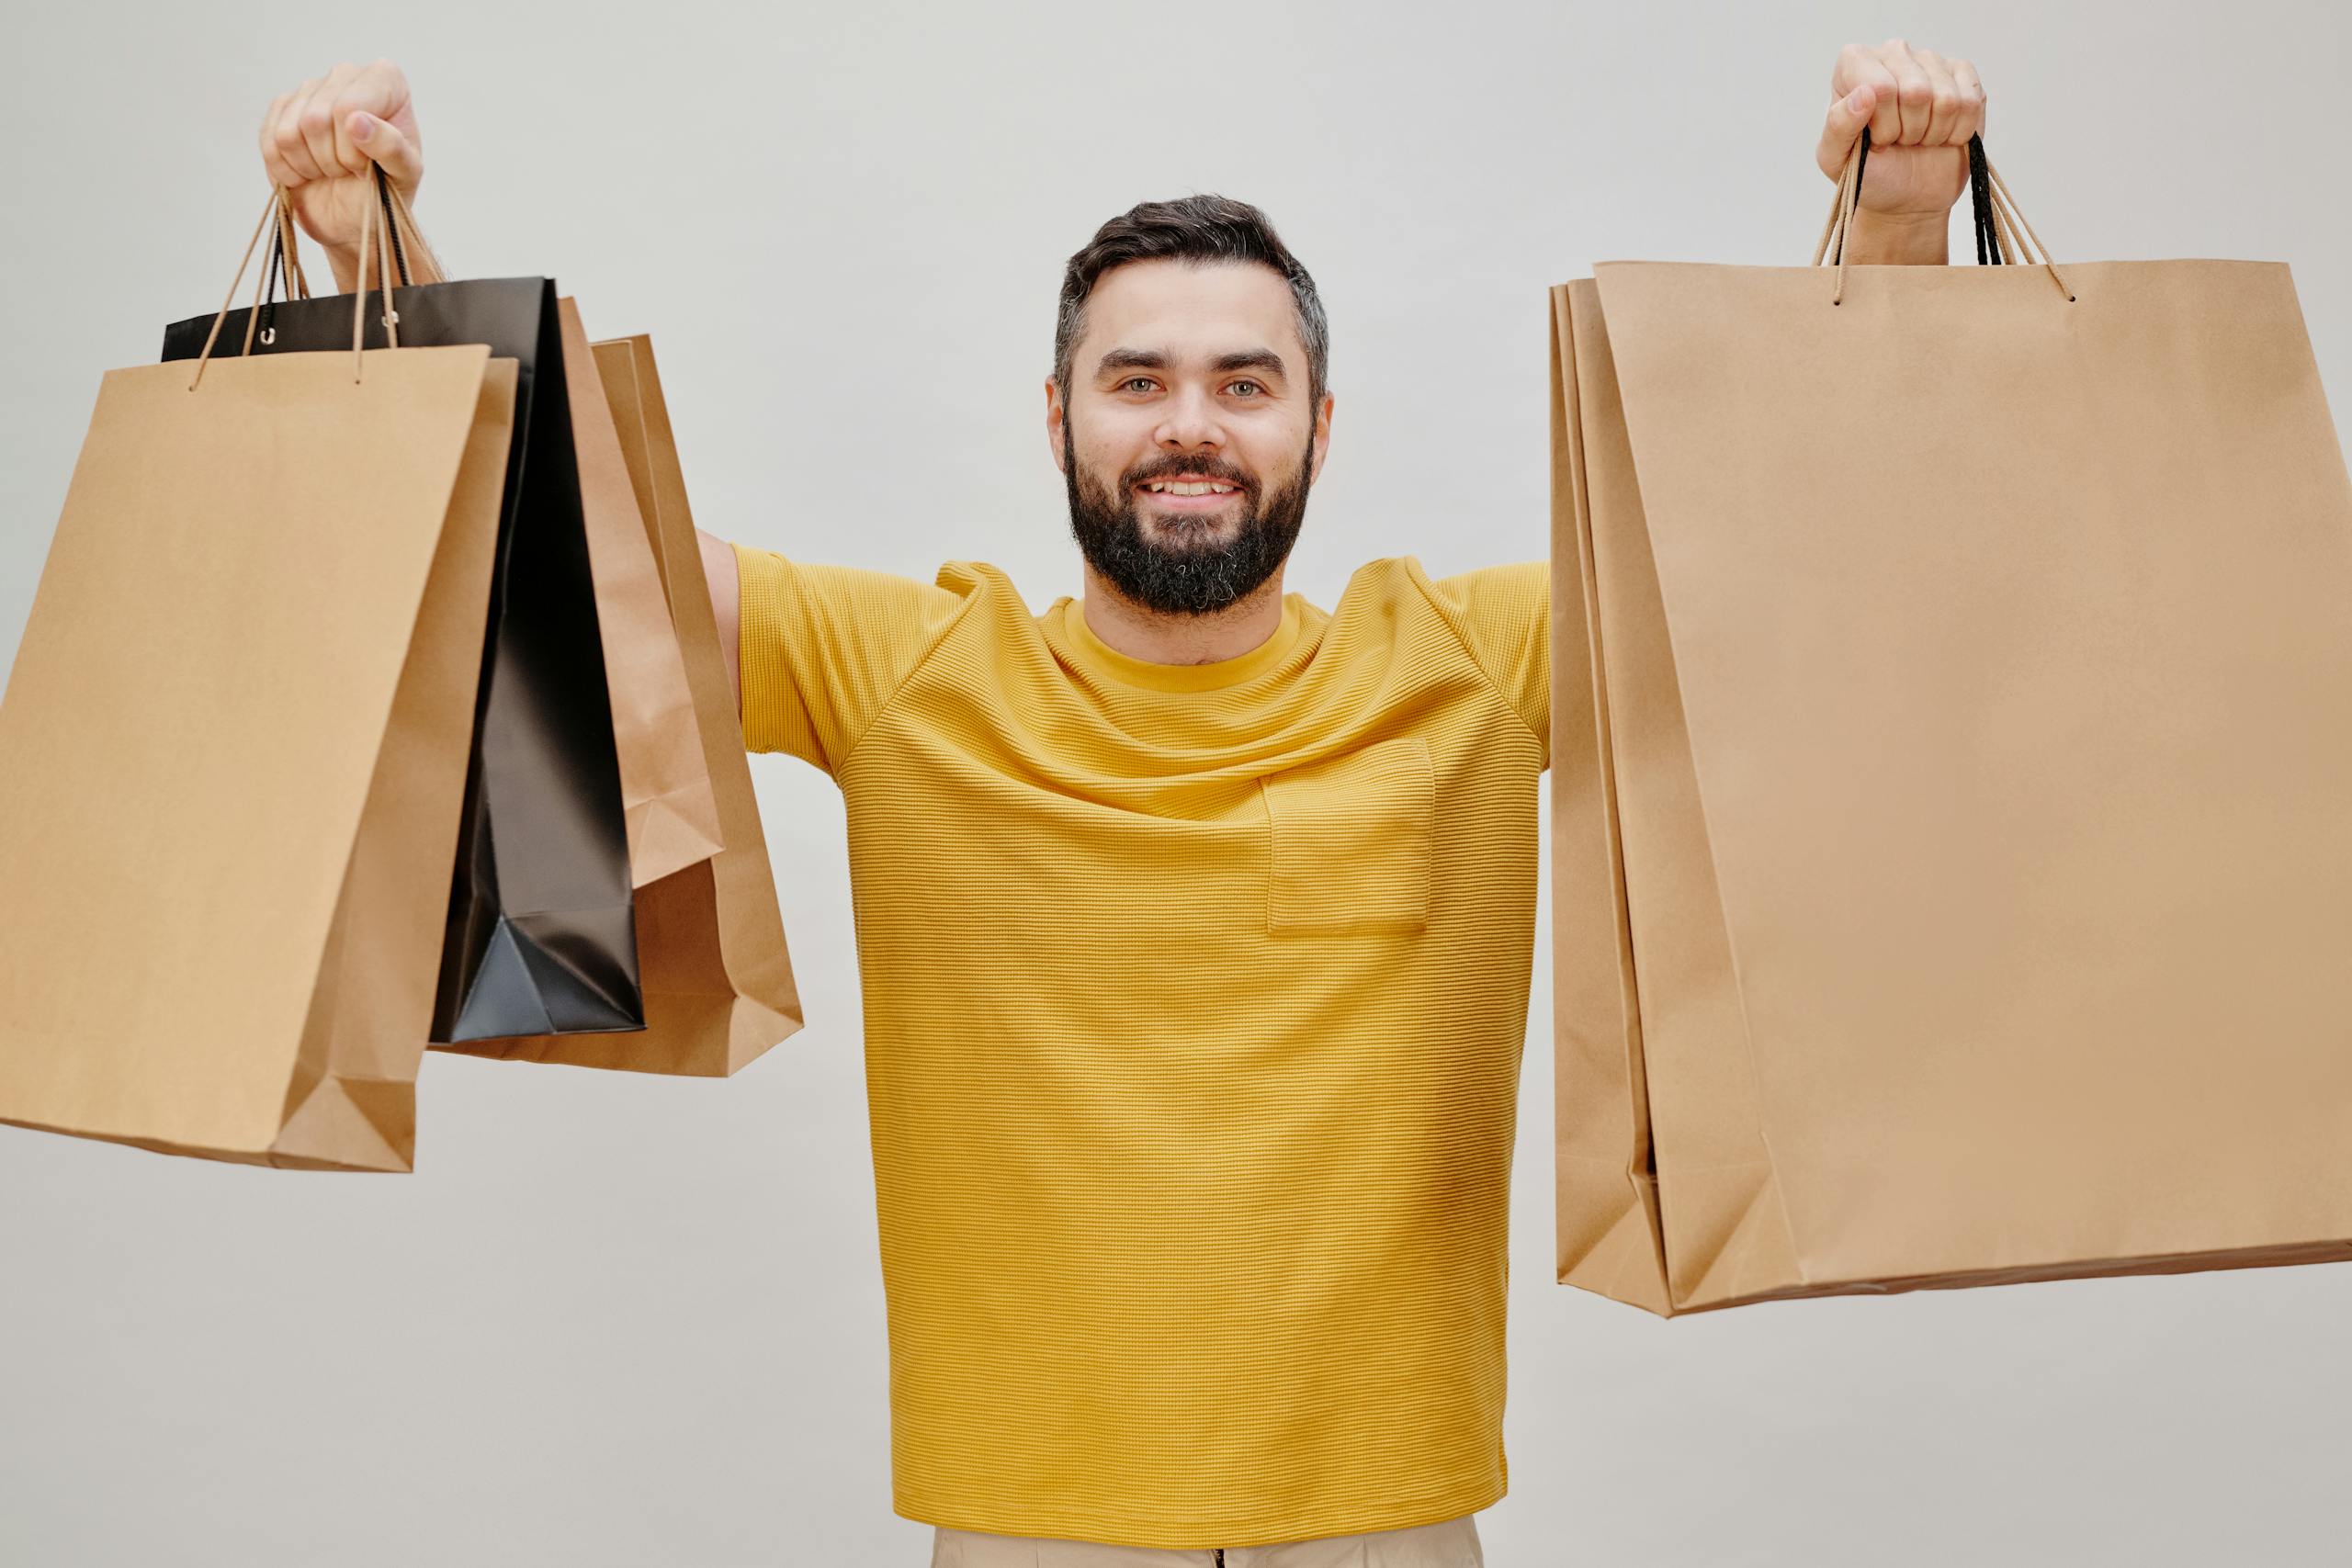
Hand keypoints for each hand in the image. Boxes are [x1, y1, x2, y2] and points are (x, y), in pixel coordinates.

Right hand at [257, 60, 422, 272]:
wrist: (357, 214)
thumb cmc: (386, 188)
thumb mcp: (404, 175)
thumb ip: (391, 147)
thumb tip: (355, 121)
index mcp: (385, 80)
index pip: (348, 107)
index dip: (353, 149)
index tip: (368, 164)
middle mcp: (345, 74)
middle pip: (316, 119)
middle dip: (333, 160)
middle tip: (350, 171)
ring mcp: (310, 88)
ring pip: (289, 132)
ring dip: (310, 167)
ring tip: (332, 170)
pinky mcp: (282, 107)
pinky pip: (270, 141)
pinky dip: (288, 170)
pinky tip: (309, 172)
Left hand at [1815, 39, 1985, 261]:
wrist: (1904, 192)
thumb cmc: (1867, 170)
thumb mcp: (1837, 158)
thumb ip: (1840, 126)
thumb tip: (1864, 93)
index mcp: (1855, 63)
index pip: (1880, 88)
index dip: (1883, 125)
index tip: (1874, 138)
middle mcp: (1893, 51)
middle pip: (1917, 92)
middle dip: (1908, 130)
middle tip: (1898, 140)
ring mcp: (1931, 60)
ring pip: (1946, 99)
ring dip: (1933, 132)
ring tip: (1917, 137)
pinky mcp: (1963, 73)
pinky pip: (1971, 102)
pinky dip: (1958, 131)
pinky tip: (1942, 133)